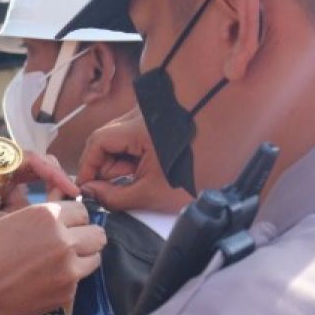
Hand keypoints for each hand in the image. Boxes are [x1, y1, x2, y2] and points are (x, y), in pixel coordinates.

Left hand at [0, 152, 77, 252]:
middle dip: (46, 196)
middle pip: (39, 175)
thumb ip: (4, 222)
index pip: (32, 158)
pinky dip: (16, 223)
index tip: (70, 191)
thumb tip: (38, 229)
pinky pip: (19, 211)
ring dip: (24, 216)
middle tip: (52, 217)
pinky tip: (0, 233)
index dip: (55, 173)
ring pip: (30, 199)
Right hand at [0, 200, 104, 314]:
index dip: (71, 218)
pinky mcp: (67, 293)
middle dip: (85, 235)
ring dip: (83, 257)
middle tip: (69, 242)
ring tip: (61, 262)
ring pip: (95, 256)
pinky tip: (46, 280)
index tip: (64, 225)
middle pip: (97, 233)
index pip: (81, 210)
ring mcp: (68, 268)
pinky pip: (80, 279)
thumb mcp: (8, 223)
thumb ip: (40, 219)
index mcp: (45, 216)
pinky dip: (69, 278)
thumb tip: (66, 217)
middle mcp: (63, 240)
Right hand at [75, 108, 191, 213]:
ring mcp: (146, 120)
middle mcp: (138, 117)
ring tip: (138, 182)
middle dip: (105, 170)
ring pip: (117, 144)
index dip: (87, 167)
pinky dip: (132, 160)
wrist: (229, 151)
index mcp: (136, 127)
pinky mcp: (154, 126)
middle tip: (113, 191)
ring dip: (119, 167)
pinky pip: (131, 143)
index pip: (96, 143)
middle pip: (104, 143)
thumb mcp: (152, 192)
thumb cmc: (195, 169)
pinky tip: (146, 173)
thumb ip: (116, 197)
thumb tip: (93, 195)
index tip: (85, 188)